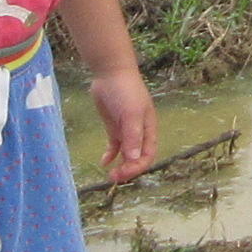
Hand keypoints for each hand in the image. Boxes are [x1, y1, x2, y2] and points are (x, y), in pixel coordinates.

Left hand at [90, 68, 158, 183]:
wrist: (111, 73)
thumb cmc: (126, 91)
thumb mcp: (131, 114)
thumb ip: (133, 136)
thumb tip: (134, 159)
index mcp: (148, 129)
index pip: (148, 155)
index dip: (137, 167)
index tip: (123, 173)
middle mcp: (139, 132)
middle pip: (137, 157)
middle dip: (128, 169)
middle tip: (113, 177)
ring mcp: (126, 129)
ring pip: (126, 153)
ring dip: (120, 165)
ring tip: (109, 174)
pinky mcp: (114, 126)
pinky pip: (115, 146)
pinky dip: (110, 155)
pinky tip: (103, 162)